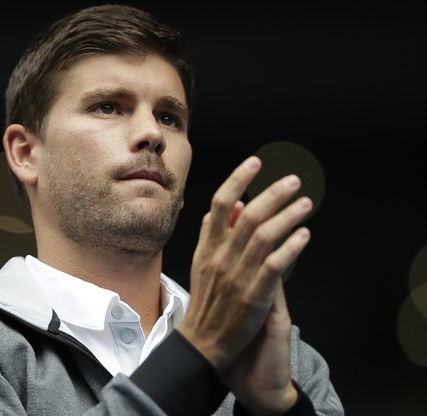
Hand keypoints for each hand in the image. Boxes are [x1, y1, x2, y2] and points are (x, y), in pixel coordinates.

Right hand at [178, 155, 311, 412]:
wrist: (202, 343)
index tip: (255, 162)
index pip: (221, 204)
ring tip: (305, 202)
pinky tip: (304, 234)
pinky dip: (291, 246)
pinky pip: (275, 264)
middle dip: (272, 193)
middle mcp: (221, 257)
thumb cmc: (205, 302)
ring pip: (264, 235)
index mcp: (207, 248)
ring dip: (288, 215)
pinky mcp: (254, 295)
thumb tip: (226, 208)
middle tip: (293, 181)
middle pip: (249, 215)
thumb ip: (211, 235)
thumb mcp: (200, 264)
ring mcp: (238, 276)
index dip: (238, 179)